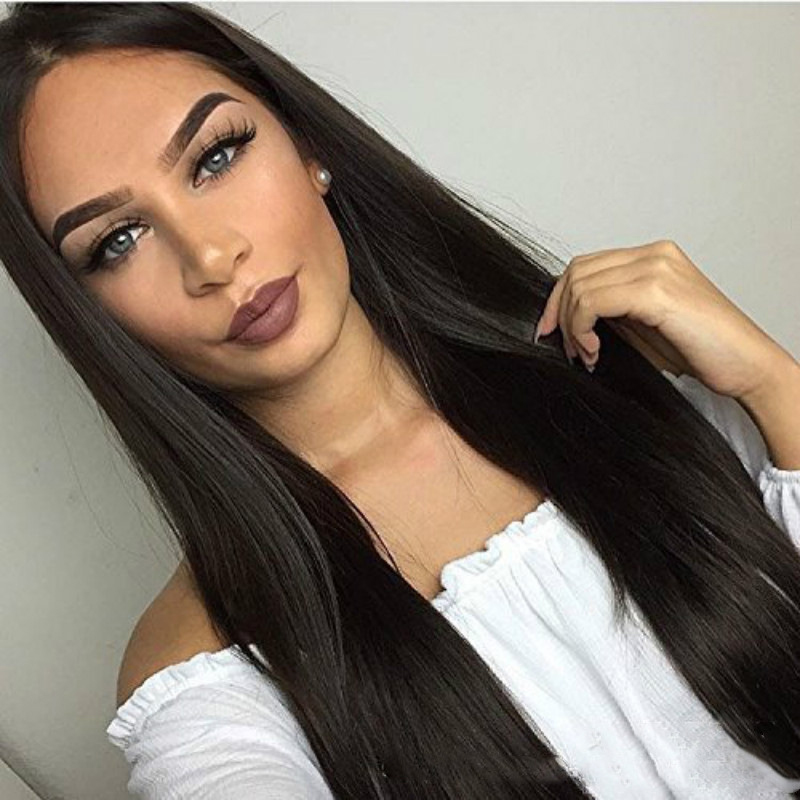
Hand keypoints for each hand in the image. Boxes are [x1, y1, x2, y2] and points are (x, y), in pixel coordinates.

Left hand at [533, 239, 796, 400]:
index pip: (585, 265)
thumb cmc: (703, 350)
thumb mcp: (644, 324)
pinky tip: (595, 352)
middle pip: (576, 271)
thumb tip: (569, 316)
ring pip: (580, 286)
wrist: (748, 366)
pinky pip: (592, 302)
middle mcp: (654, 255)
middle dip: (559, 313)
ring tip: (587, 355)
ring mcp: (655, 268)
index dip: (558, 299)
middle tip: (568, 349)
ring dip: (571, 326)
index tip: (550, 331)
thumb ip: (613, 309)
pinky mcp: (656, 291)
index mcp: (652, 258)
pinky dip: (581, 329)